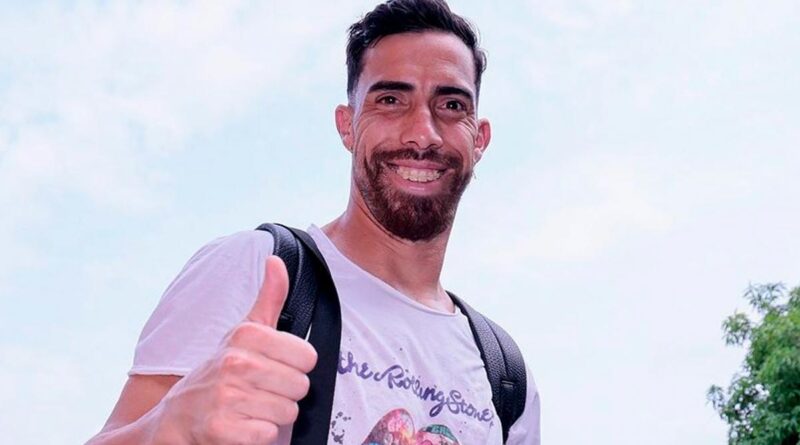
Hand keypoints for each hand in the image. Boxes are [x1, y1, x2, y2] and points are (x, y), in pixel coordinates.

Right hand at [155, 256, 317, 444]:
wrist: (173, 419)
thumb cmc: (216, 375)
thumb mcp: (242, 333)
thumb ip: (268, 298)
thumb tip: (276, 260)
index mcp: (246, 335)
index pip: (308, 357)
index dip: (294, 367)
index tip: (273, 368)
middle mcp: (235, 362)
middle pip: (301, 386)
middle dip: (284, 394)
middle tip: (258, 392)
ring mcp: (227, 396)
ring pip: (288, 412)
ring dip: (271, 417)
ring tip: (248, 409)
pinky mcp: (221, 428)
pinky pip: (268, 435)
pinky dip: (258, 436)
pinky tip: (240, 426)